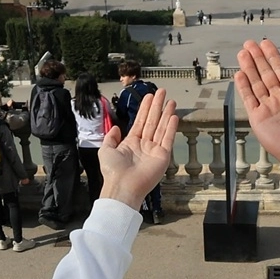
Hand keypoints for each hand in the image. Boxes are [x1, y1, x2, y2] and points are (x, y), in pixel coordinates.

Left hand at [97, 88, 176, 209]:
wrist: (122, 187)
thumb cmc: (113, 171)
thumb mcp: (106, 150)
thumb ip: (110, 138)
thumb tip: (116, 128)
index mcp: (131, 143)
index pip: (141, 122)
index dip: (145, 109)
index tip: (150, 96)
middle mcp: (144, 145)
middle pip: (153, 121)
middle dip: (157, 106)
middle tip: (162, 92)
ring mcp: (154, 150)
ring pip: (161, 127)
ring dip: (166, 114)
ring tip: (171, 100)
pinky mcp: (163, 157)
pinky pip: (168, 139)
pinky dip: (171, 128)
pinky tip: (173, 116)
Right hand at [233, 38, 279, 163]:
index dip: (272, 55)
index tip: (265, 43)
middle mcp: (279, 97)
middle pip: (265, 73)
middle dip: (257, 58)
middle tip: (249, 44)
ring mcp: (267, 107)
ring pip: (255, 83)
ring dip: (248, 68)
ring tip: (242, 53)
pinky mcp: (257, 117)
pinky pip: (248, 98)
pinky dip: (243, 86)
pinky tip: (239, 74)